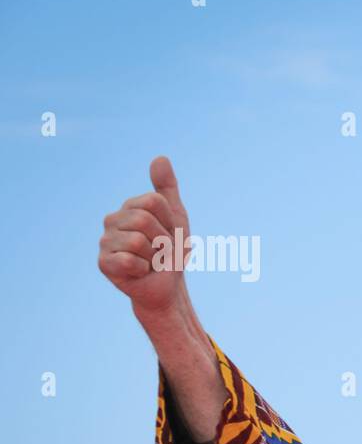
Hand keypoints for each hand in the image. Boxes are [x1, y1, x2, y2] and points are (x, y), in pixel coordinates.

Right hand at [98, 156, 192, 315]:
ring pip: (138, 241)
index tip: (168, 233)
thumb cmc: (171, 251)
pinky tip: (139, 272)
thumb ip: (167, 188)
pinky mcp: (103, 263)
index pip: (153, 201)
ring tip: (151, 261)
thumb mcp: (175, 216)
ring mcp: (105, 241)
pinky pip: (130, 260)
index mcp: (128, 207)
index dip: (169, 221)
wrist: (167, 285)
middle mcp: (112, 220)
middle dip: (163, 240)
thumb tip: (160, 157)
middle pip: (144, 220)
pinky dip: (143, 269)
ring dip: (155, 256)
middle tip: (160, 251)